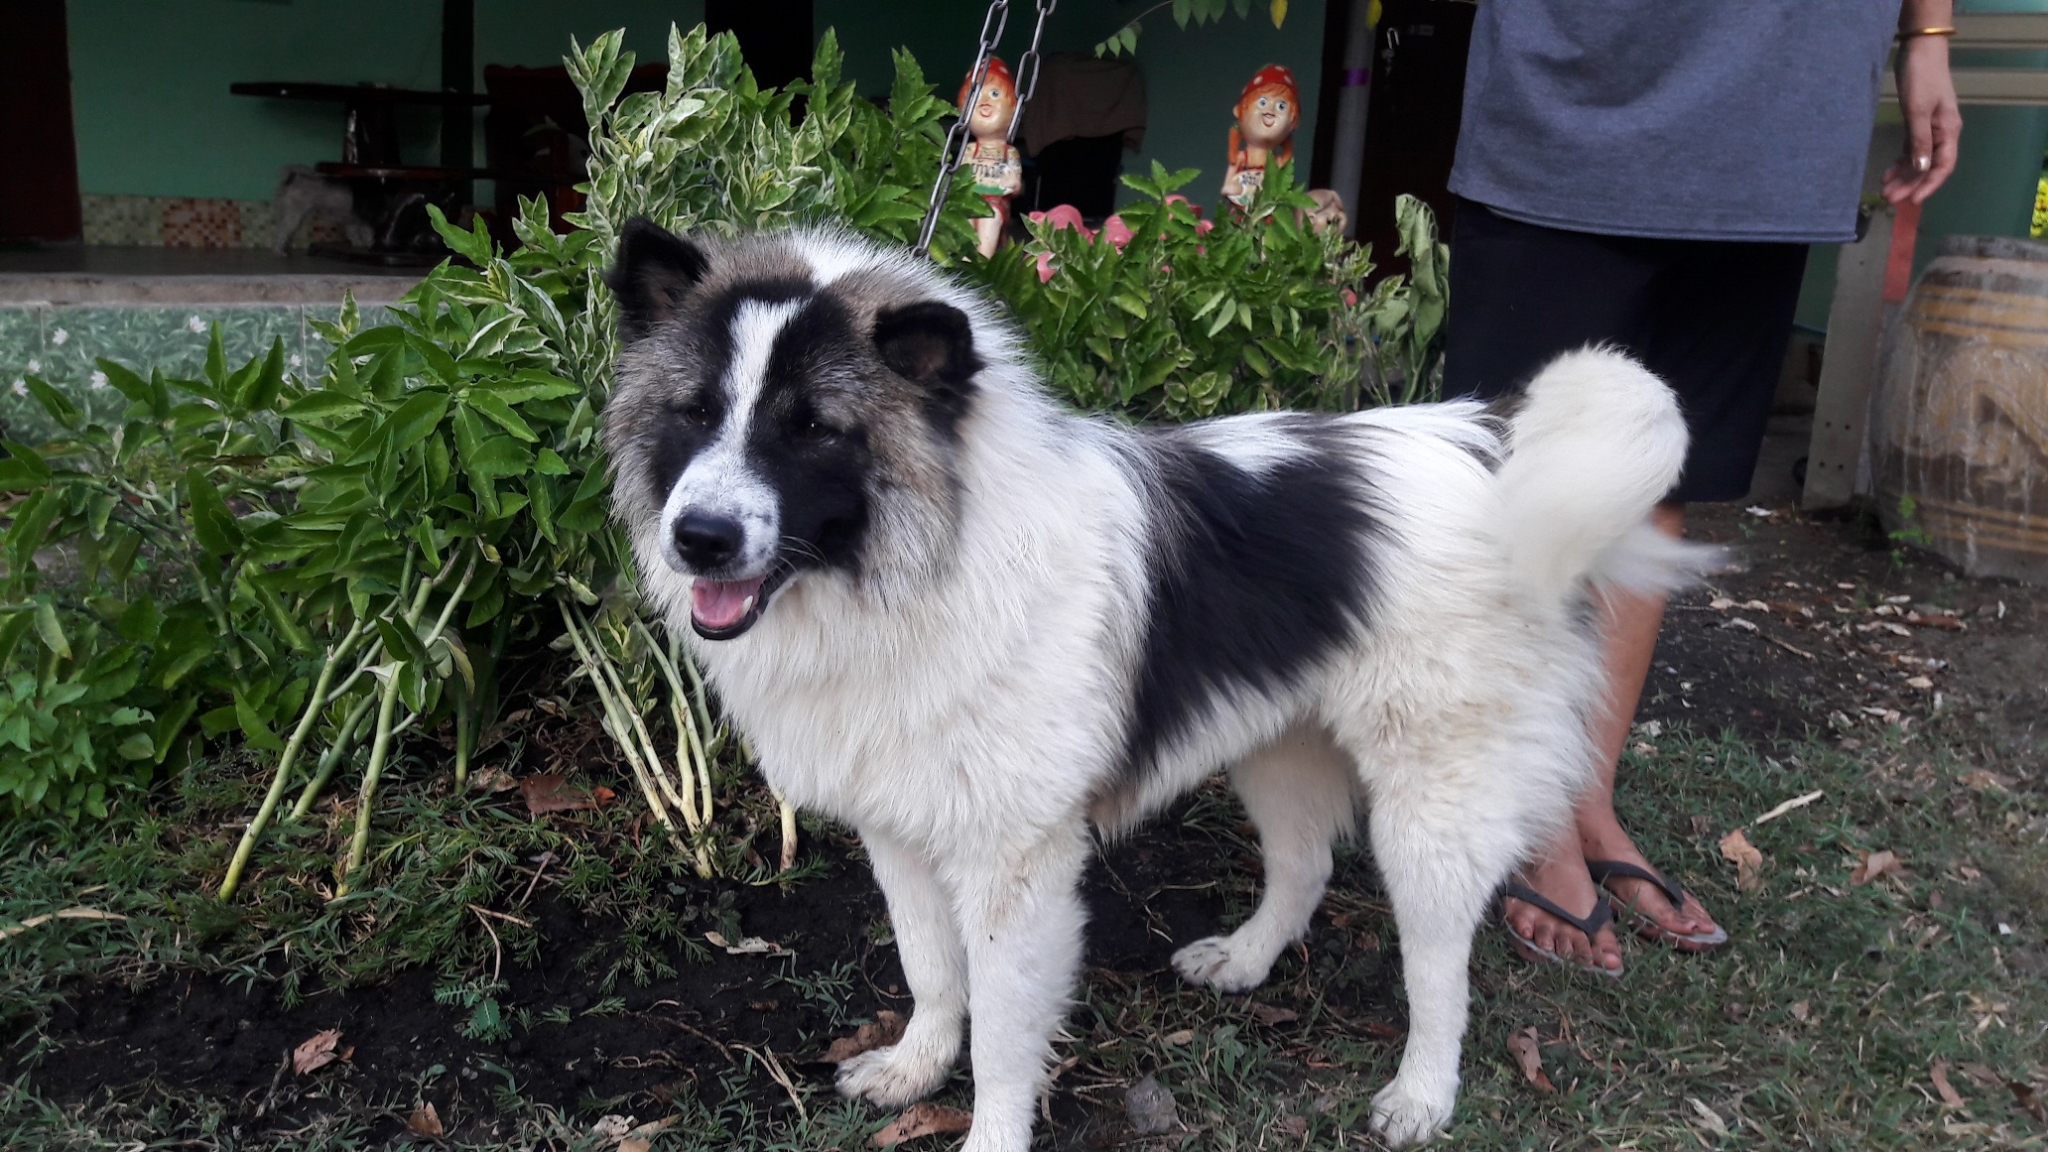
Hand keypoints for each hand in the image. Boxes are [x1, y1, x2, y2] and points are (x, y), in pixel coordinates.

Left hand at [1882, 33, 1960, 204]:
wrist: (1920, 51)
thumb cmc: (1921, 78)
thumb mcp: (1918, 111)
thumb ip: (1920, 140)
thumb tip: (1922, 169)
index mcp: (1948, 131)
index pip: (1943, 166)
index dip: (1930, 185)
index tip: (1913, 201)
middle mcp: (1942, 133)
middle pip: (1928, 166)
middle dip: (1910, 184)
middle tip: (1889, 199)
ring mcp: (1930, 128)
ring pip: (1918, 159)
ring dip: (1903, 176)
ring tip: (1885, 190)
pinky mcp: (1918, 122)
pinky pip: (1911, 149)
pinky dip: (1901, 161)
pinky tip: (1888, 172)